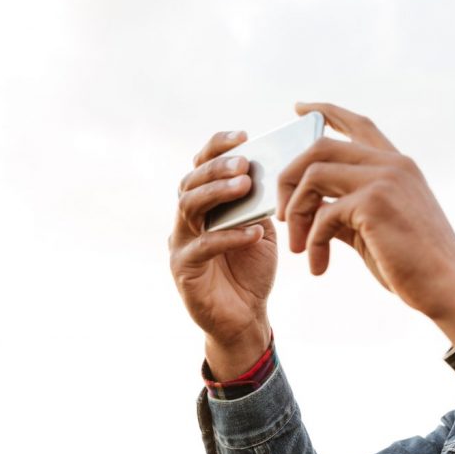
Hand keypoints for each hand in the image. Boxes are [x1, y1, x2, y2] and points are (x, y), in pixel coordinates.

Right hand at [169, 130, 276, 379]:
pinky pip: (204, 247)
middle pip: (191, 182)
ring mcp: (180, 243)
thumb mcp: (260, 229)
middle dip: (217, 167)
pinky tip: (254, 231)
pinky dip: (229, 236)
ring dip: (217, 193)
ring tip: (245, 185)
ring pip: (189, 207)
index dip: (217, 147)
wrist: (245, 318)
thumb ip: (259, 204)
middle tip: (244, 161)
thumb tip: (274, 171)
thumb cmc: (251, 270)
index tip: (243, 135)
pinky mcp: (183, 270)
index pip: (201, 165)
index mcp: (202, 204)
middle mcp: (185, 220)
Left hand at [278, 103, 454, 343]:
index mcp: (399, 165)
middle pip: (320, 146)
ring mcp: (384, 180)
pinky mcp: (374, 204)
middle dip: (289, 177)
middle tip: (282, 214)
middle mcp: (392, 164)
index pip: (358, 124)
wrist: (448, 287)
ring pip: (313, 174)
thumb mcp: (377, 228)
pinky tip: (318, 266)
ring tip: (297, 247)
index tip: (299, 108)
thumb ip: (347, 210)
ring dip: (295, 212)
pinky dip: (312, 242)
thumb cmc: (415, 265)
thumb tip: (311, 209)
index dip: (326, 111)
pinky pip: (322, 214)